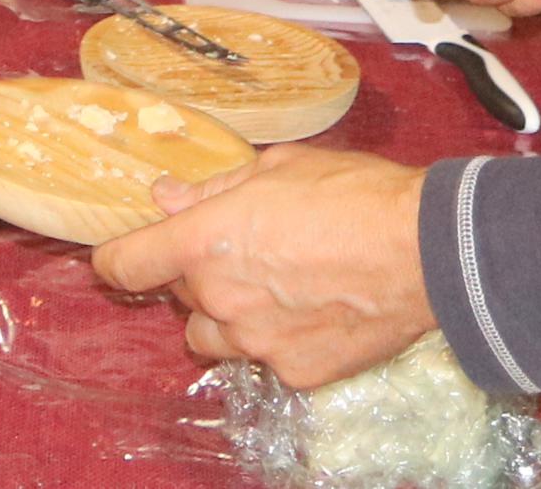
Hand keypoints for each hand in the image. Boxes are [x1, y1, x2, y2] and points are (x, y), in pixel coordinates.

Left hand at [94, 146, 435, 390]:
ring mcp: (257, 342)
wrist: (427, 251)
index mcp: (205, 242)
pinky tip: (311, 311)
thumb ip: (215, 189)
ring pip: (214, 338)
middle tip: (241, 253)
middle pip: (178, 298)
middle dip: (197, 277)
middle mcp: (221, 298)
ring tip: (272, 288)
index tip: (117, 258)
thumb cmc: (354, 195)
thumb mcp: (277, 168)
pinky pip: (266, 359)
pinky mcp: (296, 371)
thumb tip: (169, 197)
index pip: (125, 265)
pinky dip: (277, 340)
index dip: (113, 261)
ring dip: (226, 317)